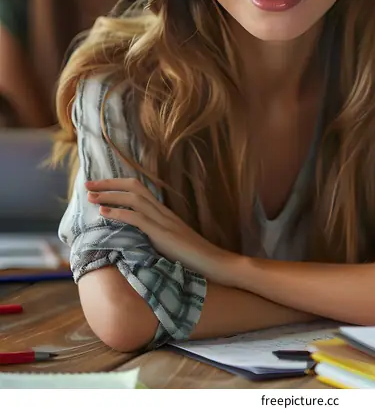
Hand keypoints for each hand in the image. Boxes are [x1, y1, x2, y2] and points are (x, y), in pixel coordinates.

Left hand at [86, 177, 239, 283]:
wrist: (215, 263)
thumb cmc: (193, 258)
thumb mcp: (170, 242)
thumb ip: (154, 235)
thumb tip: (133, 237)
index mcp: (164, 212)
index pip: (139, 188)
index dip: (117, 184)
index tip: (98, 186)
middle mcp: (163, 211)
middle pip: (134, 186)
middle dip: (108, 184)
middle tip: (87, 184)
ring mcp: (164, 221)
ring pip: (134, 198)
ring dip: (110, 195)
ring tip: (91, 196)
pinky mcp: (163, 234)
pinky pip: (138, 218)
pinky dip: (119, 213)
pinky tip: (104, 213)